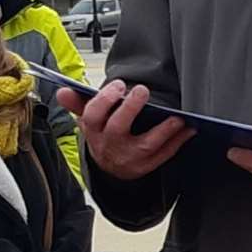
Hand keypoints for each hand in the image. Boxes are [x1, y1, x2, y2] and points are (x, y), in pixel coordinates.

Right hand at [59, 81, 193, 180]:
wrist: (111, 167)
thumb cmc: (103, 135)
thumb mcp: (89, 121)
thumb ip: (78, 104)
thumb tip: (63, 91)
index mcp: (94, 132)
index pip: (92, 116)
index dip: (105, 100)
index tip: (119, 84)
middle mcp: (110, 146)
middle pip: (117, 128)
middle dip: (129, 108)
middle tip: (141, 90)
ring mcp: (129, 158)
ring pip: (145, 146)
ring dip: (162, 131)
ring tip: (176, 117)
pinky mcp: (146, 166)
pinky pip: (163, 155)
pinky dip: (177, 142)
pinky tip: (189, 129)